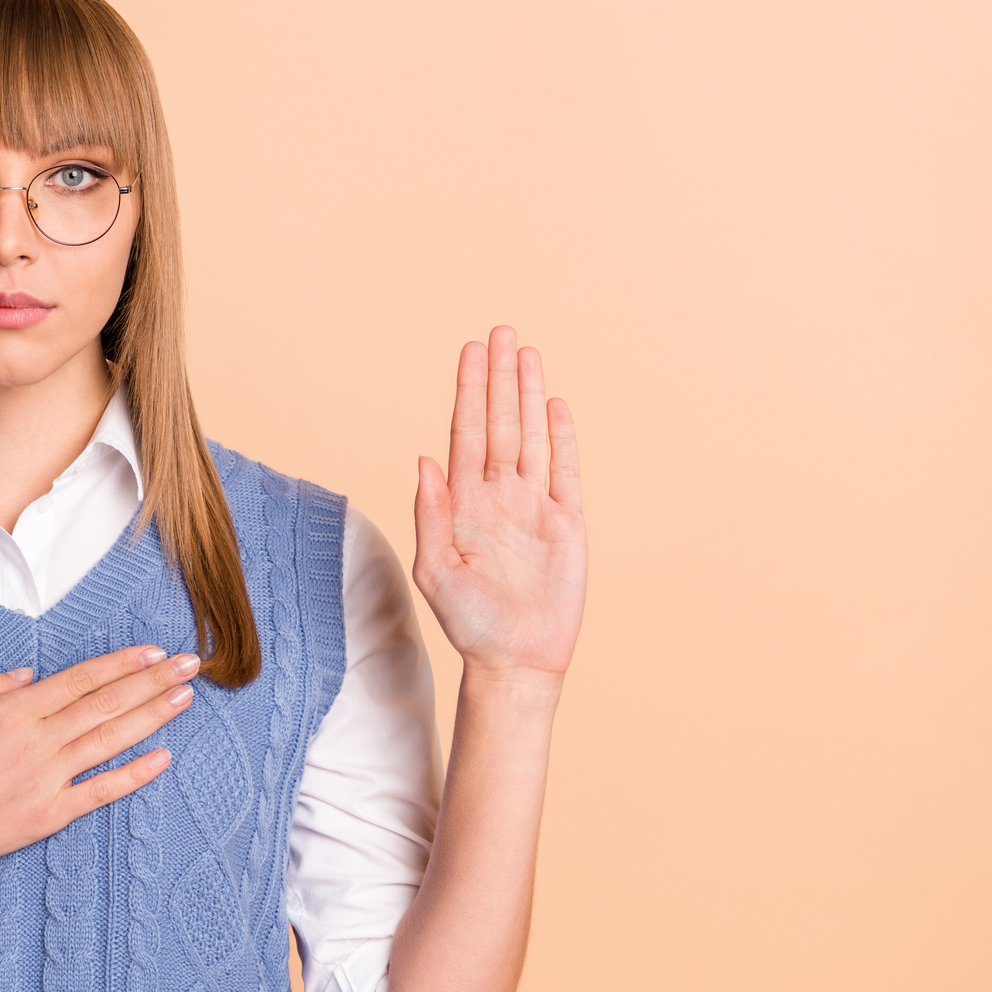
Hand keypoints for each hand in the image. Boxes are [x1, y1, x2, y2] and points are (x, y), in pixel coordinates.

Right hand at [0, 644, 198, 888]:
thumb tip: (28, 678)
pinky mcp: (50, 815)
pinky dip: (133, 776)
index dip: (120, 664)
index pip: (80, 680)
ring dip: (152, 718)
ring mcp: (48, 780)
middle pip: (106, 704)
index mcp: (12, 712)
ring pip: (110, 741)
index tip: (152, 651)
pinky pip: (100, 792)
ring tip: (184, 699)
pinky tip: (161, 759)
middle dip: (151, 681)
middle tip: (189, 665)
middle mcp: (39, 742)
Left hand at [413, 325, 586, 680]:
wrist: (513, 659)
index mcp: (463, 502)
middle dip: (498, 378)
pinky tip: (555, 404)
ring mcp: (533, 505)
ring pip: (531, 436)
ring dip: (529, 395)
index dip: (469, 392)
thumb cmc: (468, 621)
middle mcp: (497, 495)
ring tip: (526, 353)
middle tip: (499, 331)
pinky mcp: (566, 522)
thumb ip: (430, 513)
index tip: (470, 352)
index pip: (466, 433)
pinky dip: (562, 437)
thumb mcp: (435, 569)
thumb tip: (424, 460)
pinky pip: (565, 470)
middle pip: (500, 423)